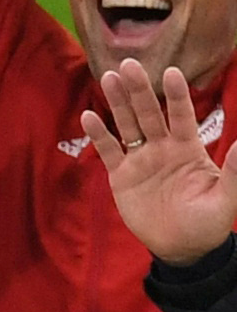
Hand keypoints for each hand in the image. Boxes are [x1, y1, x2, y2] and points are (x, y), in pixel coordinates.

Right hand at [90, 55, 236, 265]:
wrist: (182, 247)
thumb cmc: (209, 222)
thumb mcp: (225, 199)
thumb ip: (233, 171)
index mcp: (188, 149)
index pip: (181, 116)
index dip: (176, 96)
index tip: (170, 73)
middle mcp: (163, 147)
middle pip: (148, 113)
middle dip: (139, 90)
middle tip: (128, 64)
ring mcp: (141, 159)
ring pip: (126, 125)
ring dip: (117, 102)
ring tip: (108, 78)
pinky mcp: (121, 175)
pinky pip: (108, 150)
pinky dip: (98, 134)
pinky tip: (89, 116)